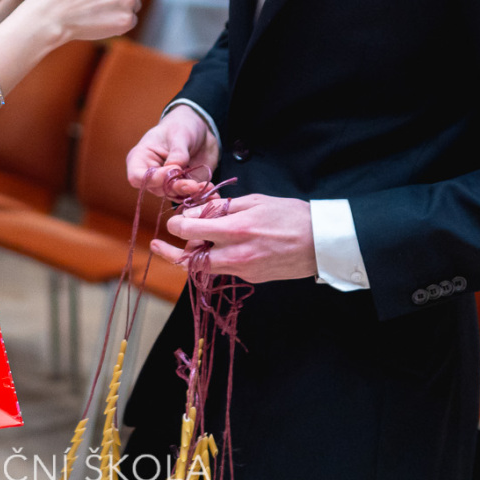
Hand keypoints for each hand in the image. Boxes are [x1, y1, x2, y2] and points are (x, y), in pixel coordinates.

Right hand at [125, 105, 218, 198]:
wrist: (200, 131)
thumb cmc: (182, 126)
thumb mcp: (180, 133)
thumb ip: (177, 152)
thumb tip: (174, 169)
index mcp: (140, 158)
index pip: (137, 176)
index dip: (153, 178)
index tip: (172, 170)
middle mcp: (151, 174)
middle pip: (157, 189)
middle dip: (176, 187)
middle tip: (193, 185)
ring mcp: (167, 183)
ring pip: (173, 195)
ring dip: (190, 193)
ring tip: (204, 187)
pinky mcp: (182, 188)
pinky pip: (189, 197)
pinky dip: (200, 196)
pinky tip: (211, 192)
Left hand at [151, 194, 316, 283]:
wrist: (321, 243)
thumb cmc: (291, 216)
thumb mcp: (255, 201)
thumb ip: (223, 208)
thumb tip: (197, 211)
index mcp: (235, 230)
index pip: (190, 231)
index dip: (176, 225)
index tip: (172, 221)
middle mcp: (236, 254)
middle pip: (190, 260)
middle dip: (171, 252)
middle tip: (159, 245)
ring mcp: (243, 270)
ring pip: (205, 268)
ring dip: (193, 257)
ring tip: (187, 246)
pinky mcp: (251, 278)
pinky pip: (224, 270)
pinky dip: (216, 260)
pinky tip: (219, 248)